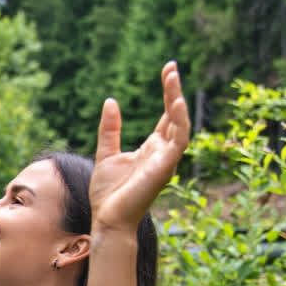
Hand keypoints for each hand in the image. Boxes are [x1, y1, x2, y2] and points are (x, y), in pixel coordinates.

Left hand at [88, 62, 190, 232]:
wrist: (107, 218)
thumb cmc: (108, 193)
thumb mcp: (106, 153)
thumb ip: (110, 129)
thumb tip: (111, 101)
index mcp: (151, 149)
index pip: (165, 116)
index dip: (168, 93)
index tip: (168, 70)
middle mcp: (162, 152)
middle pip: (174, 116)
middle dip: (173, 91)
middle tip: (171, 67)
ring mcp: (166, 159)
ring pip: (180, 124)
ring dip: (177, 100)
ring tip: (172, 77)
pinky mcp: (165, 167)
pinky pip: (178, 140)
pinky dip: (179, 121)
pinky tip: (174, 102)